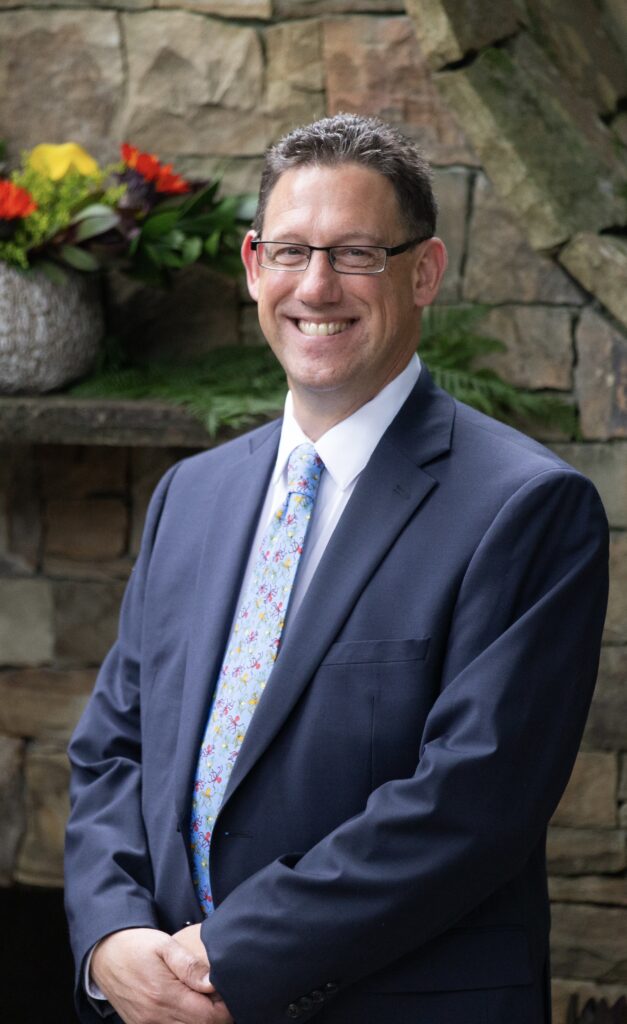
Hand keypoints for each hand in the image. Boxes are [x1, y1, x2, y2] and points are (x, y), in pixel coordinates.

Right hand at [91, 927, 232, 1023]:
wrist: (105, 954)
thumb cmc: (137, 946)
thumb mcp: (165, 945)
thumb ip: (190, 965)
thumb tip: (213, 982)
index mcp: (164, 996)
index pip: (208, 1018)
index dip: (225, 1009)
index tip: (228, 992)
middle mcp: (154, 1017)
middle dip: (216, 1016)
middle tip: (220, 996)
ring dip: (200, 1020)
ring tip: (204, 1000)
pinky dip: (185, 1023)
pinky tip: (188, 1007)